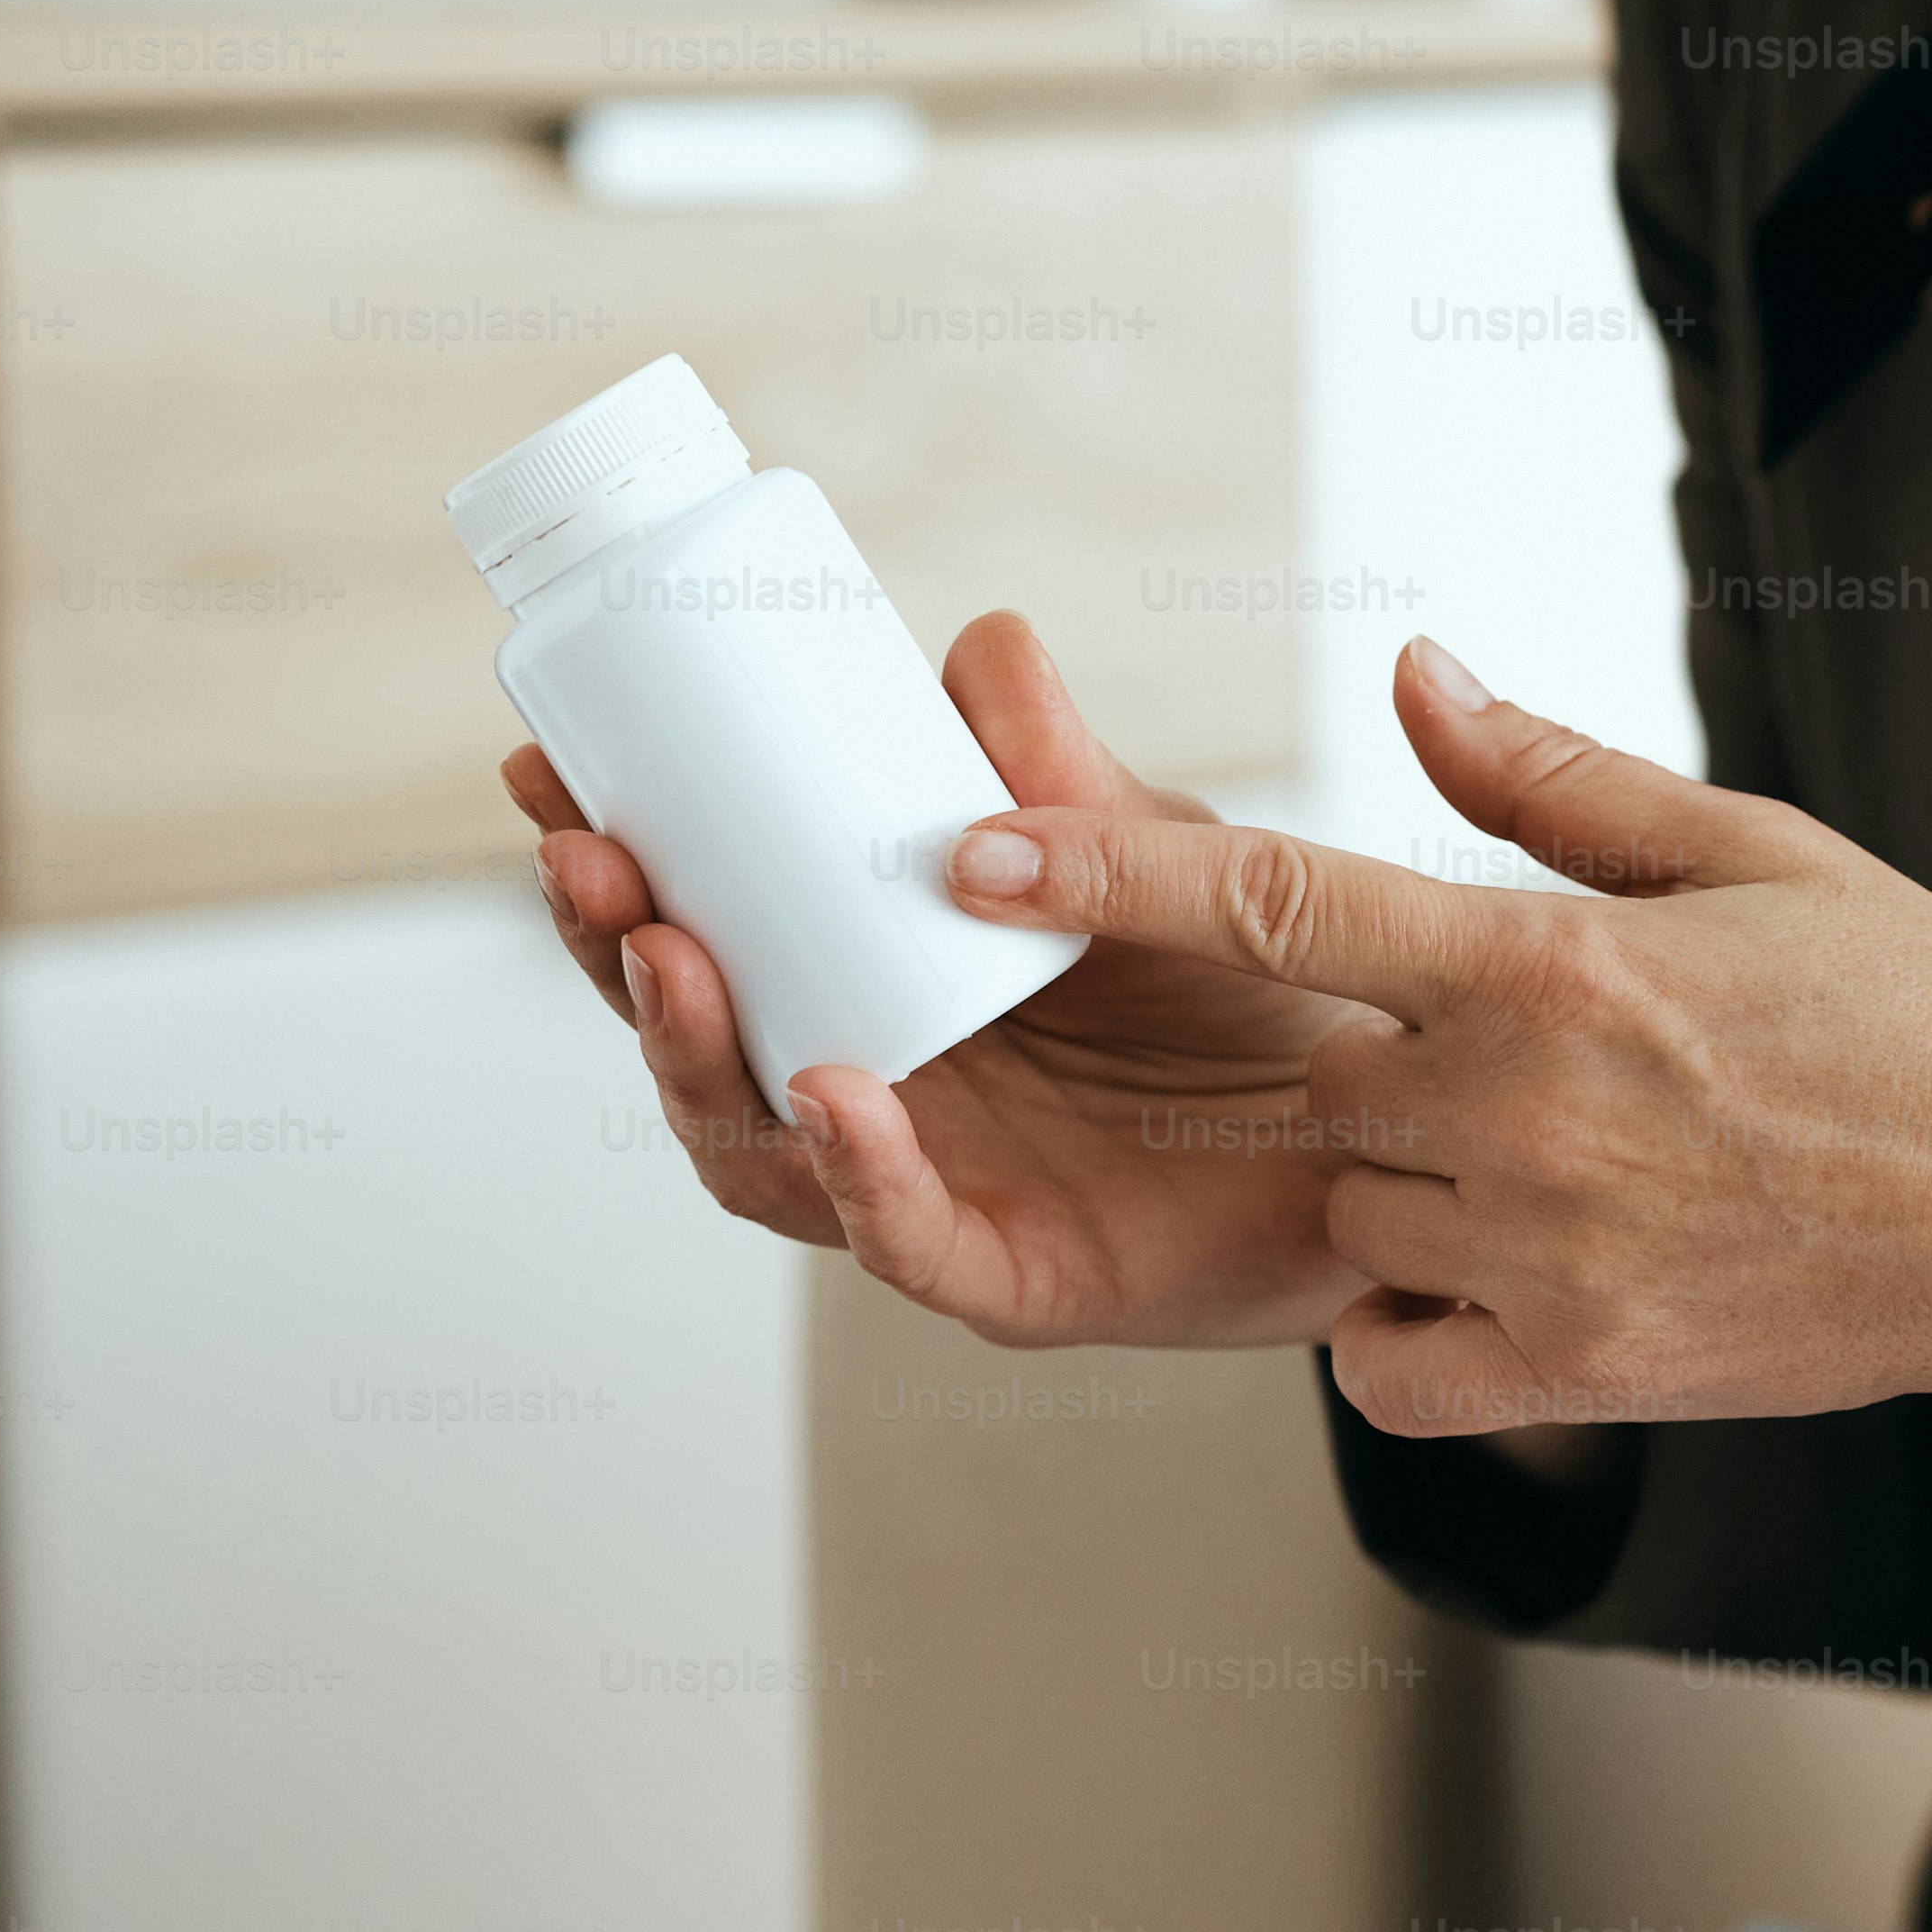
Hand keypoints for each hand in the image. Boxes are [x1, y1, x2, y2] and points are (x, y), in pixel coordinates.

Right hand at [512, 611, 1383, 1349]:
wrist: (1386, 1136)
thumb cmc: (1240, 997)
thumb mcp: (1149, 853)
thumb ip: (1063, 773)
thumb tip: (978, 650)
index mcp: (866, 989)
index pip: (701, 931)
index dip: (613, 865)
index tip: (544, 769)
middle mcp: (870, 1096)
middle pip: (694, 1046)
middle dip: (619, 954)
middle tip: (588, 863)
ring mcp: (929, 1193)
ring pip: (762, 1155)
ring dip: (700, 1059)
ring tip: (676, 962)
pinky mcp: (1011, 1281)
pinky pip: (908, 1244)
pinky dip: (862, 1176)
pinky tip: (838, 1098)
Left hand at [935, 641, 1931, 1438]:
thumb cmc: (1920, 1019)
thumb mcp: (1750, 854)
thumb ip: (1550, 782)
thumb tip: (1409, 674)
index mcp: (1549, 960)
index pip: (1273, 892)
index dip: (1099, 870)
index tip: (970, 853)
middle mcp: (1523, 1110)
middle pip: (1319, 1084)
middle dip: (1381, 1073)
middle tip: (1529, 1067)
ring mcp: (1544, 1253)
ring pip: (1354, 1216)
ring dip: (1408, 1194)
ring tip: (1567, 1169)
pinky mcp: (1577, 1370)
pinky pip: (1389, 1362)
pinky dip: (1412, 1329)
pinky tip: (1509, 1281)